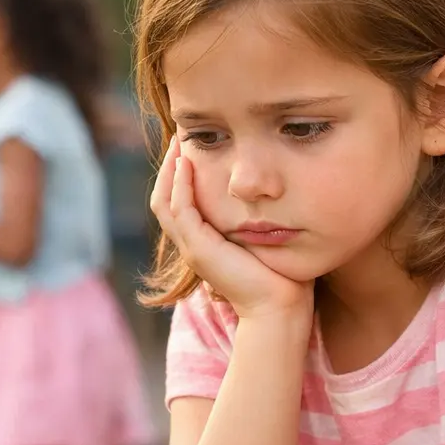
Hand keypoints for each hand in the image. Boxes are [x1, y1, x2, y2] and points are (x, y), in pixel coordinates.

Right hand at [151, 136, 313, 322]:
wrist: (279, 308)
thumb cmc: (281, 276)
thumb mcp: (264, 237)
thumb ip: (258, 217)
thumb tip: (274, 190)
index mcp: (203, 244)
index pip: (178, 203)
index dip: (179, 175)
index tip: (192, 147)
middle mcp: (192, 246)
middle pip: (163, 199)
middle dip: (169, 167)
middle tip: (179, 136)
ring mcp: (192, 249)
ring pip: (164, 202)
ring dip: (170, 170)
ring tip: (179, 142)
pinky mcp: (199, 250)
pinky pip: (181, 210)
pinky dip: (181, 185)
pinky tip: (188, 162)